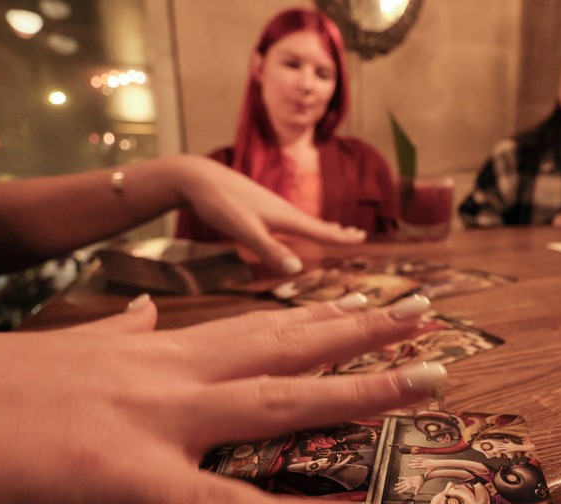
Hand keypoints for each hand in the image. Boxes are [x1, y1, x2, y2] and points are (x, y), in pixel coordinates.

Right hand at [0, 293, 445, 503]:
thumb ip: (118, 333)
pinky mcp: (120, 481)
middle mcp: (161, 372)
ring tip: (430, 378)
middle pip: (282, 346)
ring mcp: (148, 422)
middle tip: (425, 318)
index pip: (251, 328)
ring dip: (360, 390)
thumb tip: (150, 310)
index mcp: (145, 350)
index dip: (314, 319)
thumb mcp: (60, 351)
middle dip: (360, 333)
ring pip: (278, 400)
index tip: (364, 309)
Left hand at [174, 155, 365, 273]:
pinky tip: (293, 227)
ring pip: (302, 220)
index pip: (319, 230)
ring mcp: (270, 207)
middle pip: (315, 223)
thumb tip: (297, 268)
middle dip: (336, 231)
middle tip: (357, 235)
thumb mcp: (245, 231)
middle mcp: (282, 210)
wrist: (198, 178)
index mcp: (284, 217)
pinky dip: (301, 225)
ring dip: (321, 227)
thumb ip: (269, 250)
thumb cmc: (221, 204)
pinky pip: (288, 219)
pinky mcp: (258, 206)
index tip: (362, 238)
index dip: (340, 236)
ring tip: (334, 230)